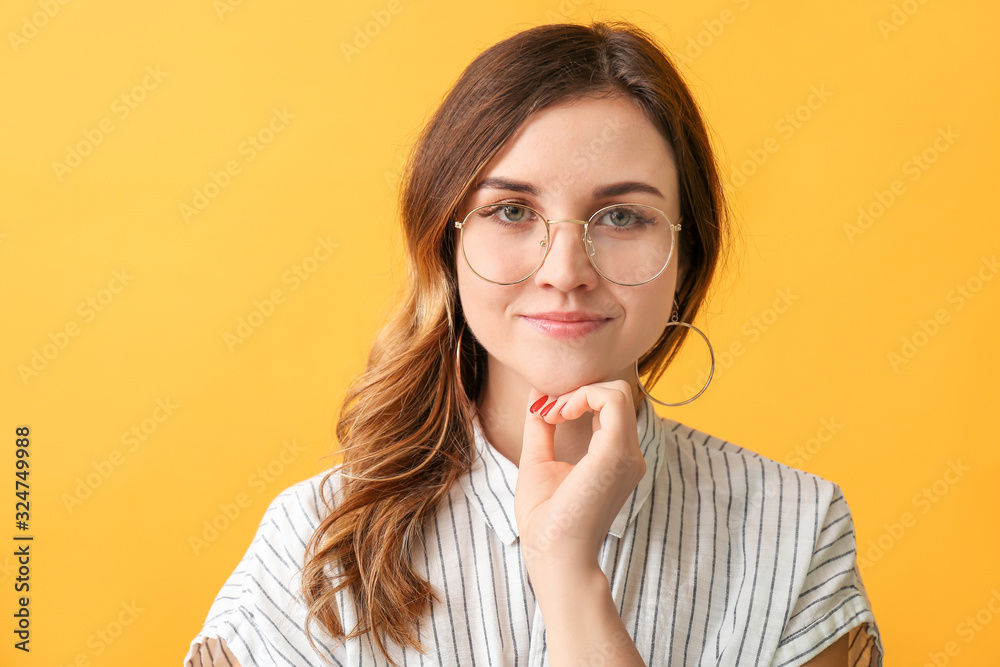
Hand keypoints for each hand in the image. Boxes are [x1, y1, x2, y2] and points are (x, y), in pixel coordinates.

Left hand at [514, 380, 646, 576]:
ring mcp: (627, 454)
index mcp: (615, 458)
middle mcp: (629, 455)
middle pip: (617, 393)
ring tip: (552, 414)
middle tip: (549, 412)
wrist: (553, 556)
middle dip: (578, 390)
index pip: (610, 405)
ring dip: (579, 392)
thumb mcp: (539, 460)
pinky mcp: (616, 453)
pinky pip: (612, 400)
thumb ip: (542, 425)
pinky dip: (581, 396)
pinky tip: (558, 415)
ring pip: (618, 391)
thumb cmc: (546, 520)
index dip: (576, 396)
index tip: (545, 414)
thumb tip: (537, 392)